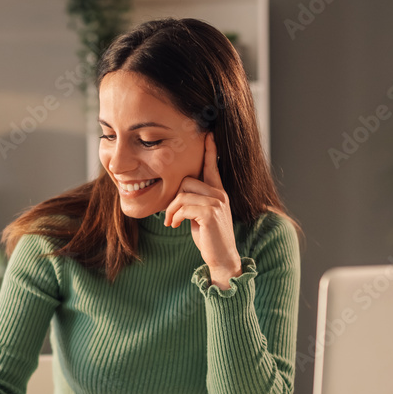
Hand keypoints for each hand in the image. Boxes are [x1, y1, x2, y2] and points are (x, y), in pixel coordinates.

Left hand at [163, 132, 241, 288]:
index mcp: (218, 192)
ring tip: (171, 222)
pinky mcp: (210, 213)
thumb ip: (194, 202)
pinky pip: (184, 206)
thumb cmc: (209, 238)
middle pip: (187, 181)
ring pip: (182, 194)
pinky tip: (175, 226)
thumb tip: (178, 196)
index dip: (210, 151)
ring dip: (171, 210)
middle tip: (170, 216)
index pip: (212, 167)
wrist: (222, 258)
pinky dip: (175, 216)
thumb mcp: (201, 216)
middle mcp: (220, 194)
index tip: (208, 135)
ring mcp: (217, 203)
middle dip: (173, 199)